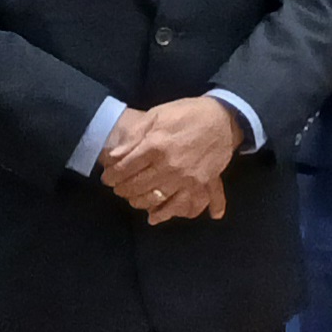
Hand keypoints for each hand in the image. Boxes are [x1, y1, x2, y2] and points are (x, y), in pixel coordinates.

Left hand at [99, 97, 242, 222]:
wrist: (223, 118)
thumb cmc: (187, 113)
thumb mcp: (156, 115)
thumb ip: (134, 135)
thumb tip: (115, 156)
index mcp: (155, 146)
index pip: (124, 169)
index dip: (111, 176)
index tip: (107, 178)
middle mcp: (170, 166)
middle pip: (137, 187)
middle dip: (122, 190)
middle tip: (118, 188)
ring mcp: (187, 178)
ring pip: (156, 200)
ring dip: (139, 202)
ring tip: (134, 199)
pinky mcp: (202, 185)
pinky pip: (185, 205)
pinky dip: (170, 214)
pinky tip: (156, 218)